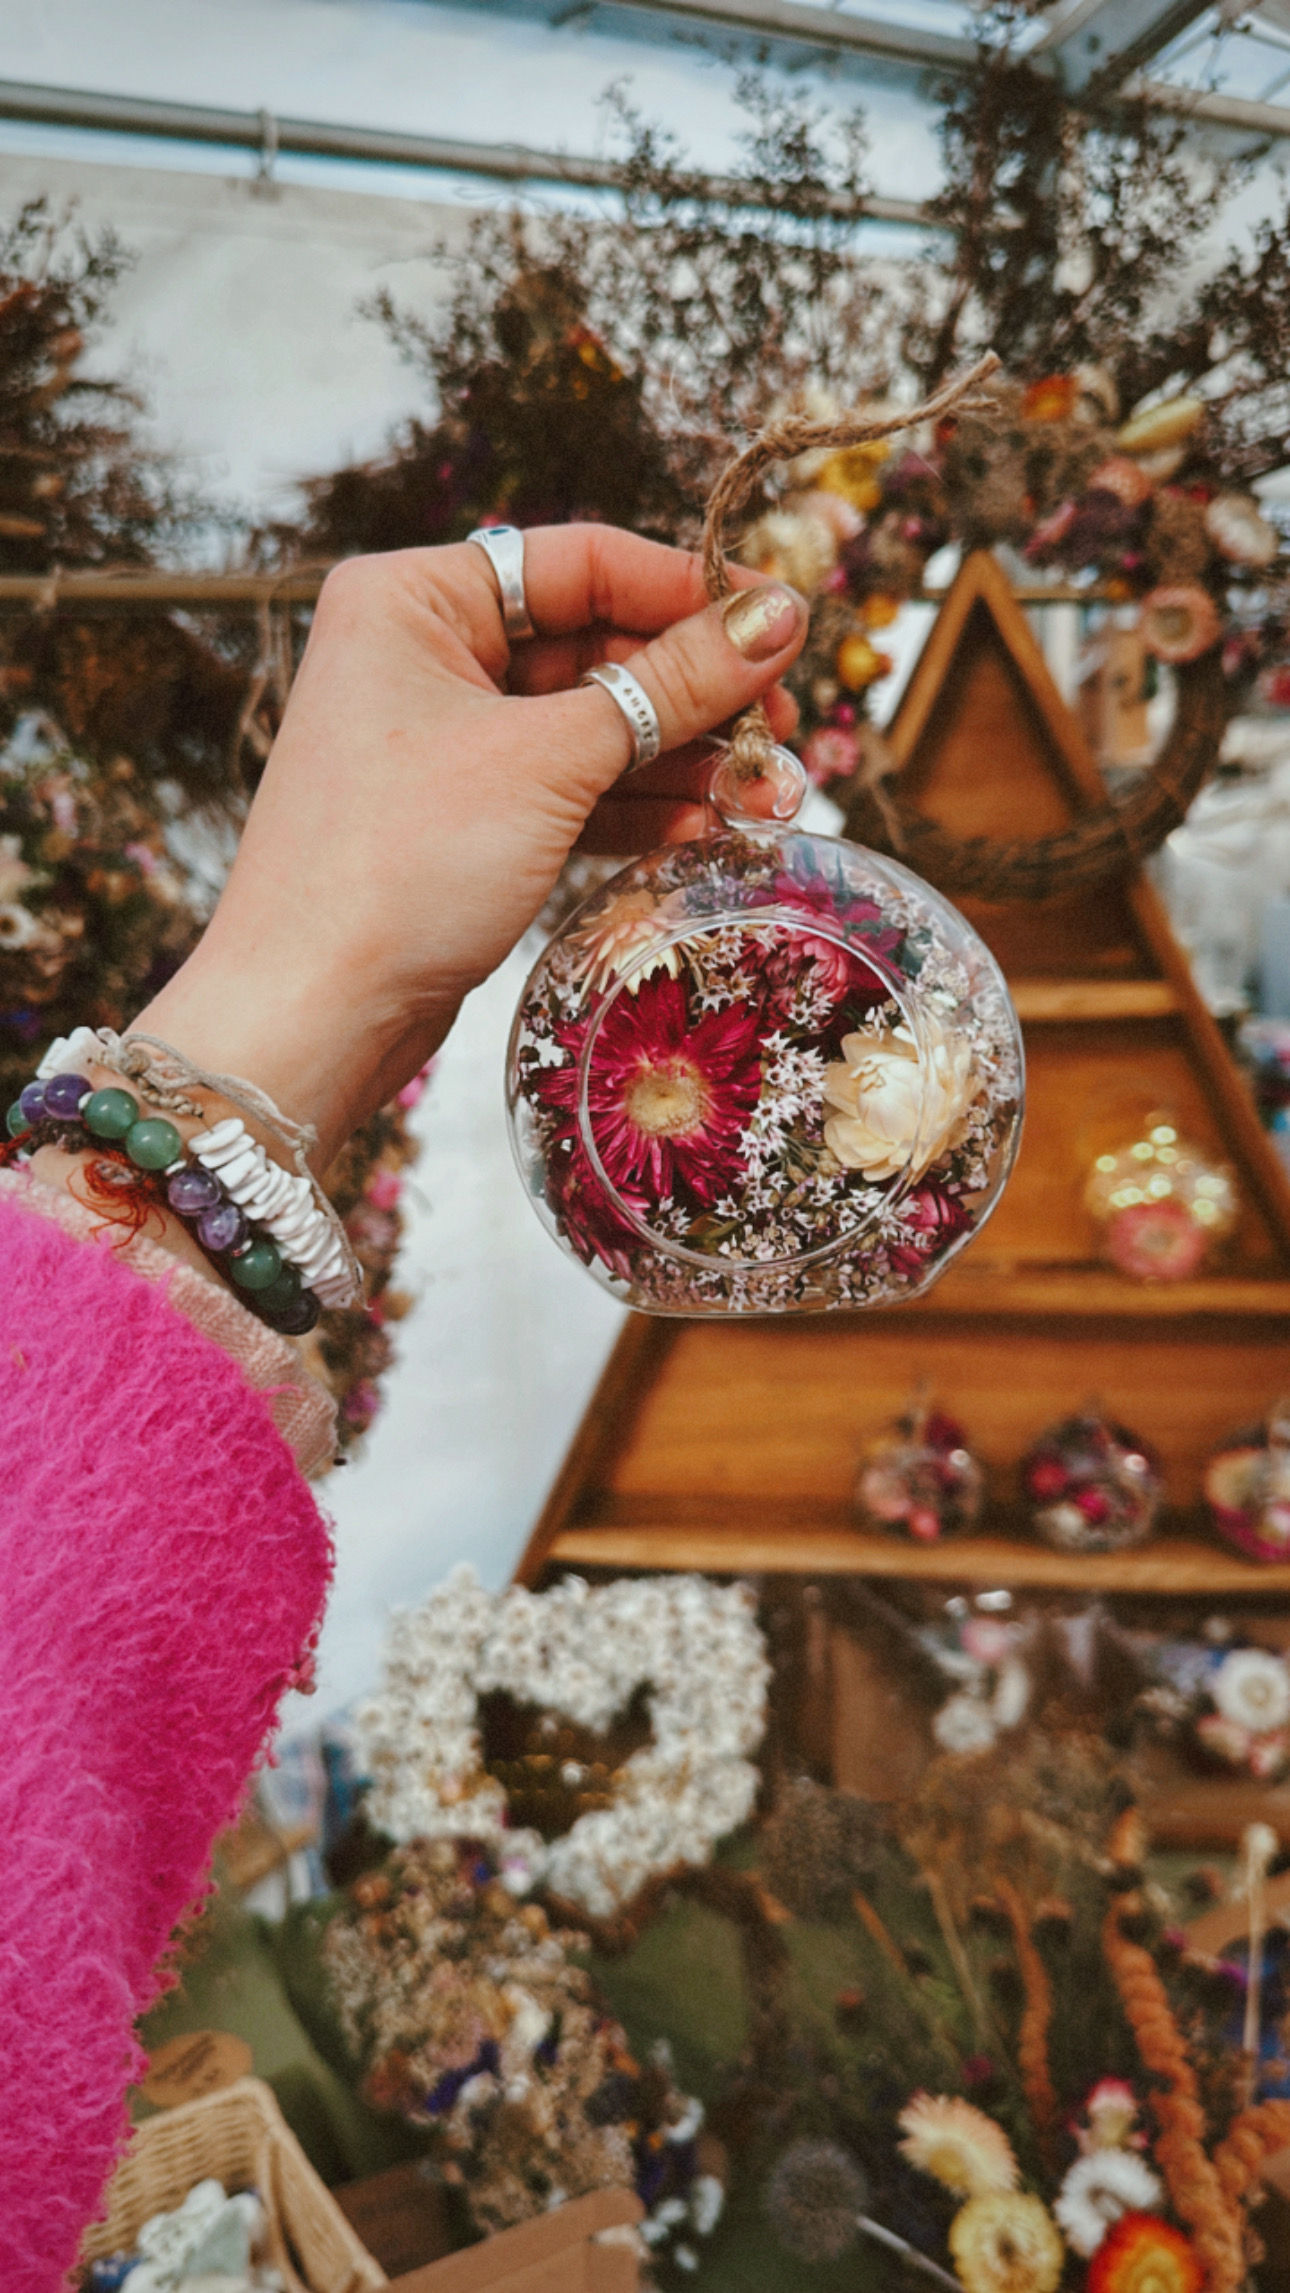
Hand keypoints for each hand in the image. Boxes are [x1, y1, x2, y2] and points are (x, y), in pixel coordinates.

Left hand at [133, 525, 806, 1162]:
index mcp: (414, 598)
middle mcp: (422, 655)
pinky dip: (637, 809)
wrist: (308, 1016)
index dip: (692, 591)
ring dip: (684, 761)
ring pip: (593, 727)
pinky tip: (709, 833)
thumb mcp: (549, 760)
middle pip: (596, 646)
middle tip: (783, 732)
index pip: (582, 561)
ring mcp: (442, 742)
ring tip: (770, 799)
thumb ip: (671, 684)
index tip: (787, 622)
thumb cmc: (399, 864)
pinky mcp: (462, 820)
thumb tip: (779, 618)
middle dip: (697, 694)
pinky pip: (571, 791)